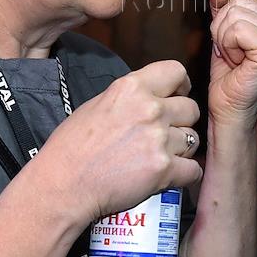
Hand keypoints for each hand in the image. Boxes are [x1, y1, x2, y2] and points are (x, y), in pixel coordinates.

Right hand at [34, 60, 201, 228]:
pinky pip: (194, 169)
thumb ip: (129, 98)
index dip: (181, 86)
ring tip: (161, 157)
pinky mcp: (163, 169)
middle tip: (166, 134)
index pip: (177, 71)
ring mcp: (158, 139)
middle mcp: (149, 109)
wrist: (63, 185)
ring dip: (181, 150)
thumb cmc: (71, 148)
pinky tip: (169, 176)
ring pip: (193, 139)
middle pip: (191, 108)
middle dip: (182, 122)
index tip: (176, 96)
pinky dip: (184, 175)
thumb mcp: (96, 105)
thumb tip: (149, 97)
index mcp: (131, 87)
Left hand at [205, 0, 256, 126]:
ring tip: (233, 56)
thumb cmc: (229, 71)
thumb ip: (224, 1)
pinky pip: (237, 29)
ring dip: (223, 36)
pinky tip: (235, 61)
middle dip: (223, 23)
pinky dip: (227, 44)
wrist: (229, 106)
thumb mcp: (224, 28)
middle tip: (230, 48)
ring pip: (236, 14)